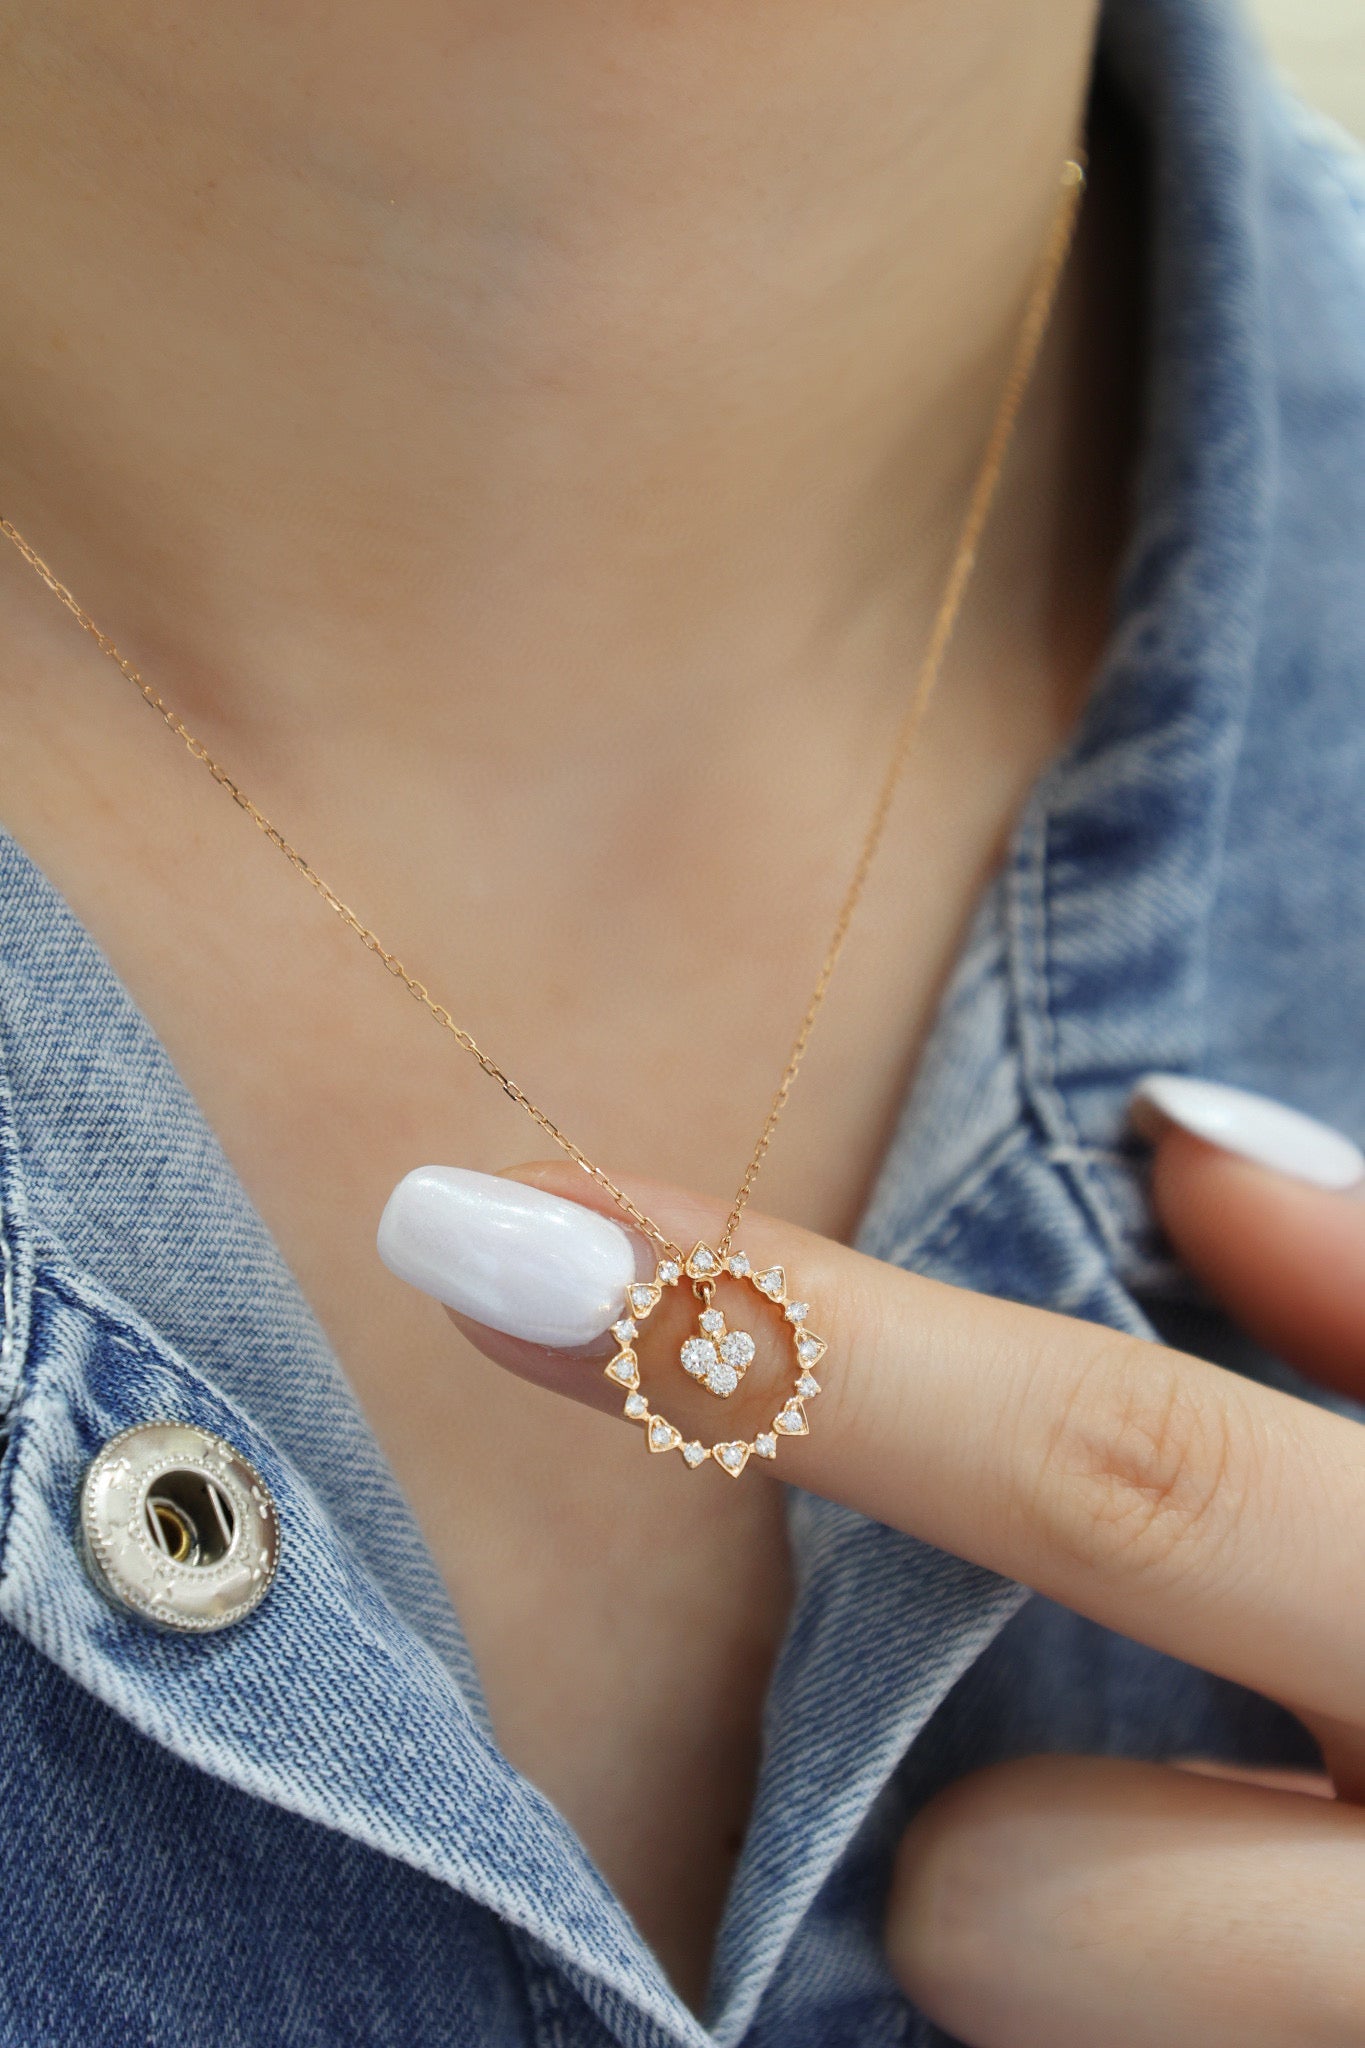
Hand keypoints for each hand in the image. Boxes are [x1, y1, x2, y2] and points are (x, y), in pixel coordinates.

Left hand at [382, 1084, 1364, 2046]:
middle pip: (1015, 1897)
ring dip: (1106, 1948)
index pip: (1105, 1462)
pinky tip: (1269, 1940)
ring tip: (1280, 1896)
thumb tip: (1189, 1146)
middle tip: (1188, 1793)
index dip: (779, 1343)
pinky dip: (1165, 2008)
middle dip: (997, 1839)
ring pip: (1033, 2020)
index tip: (490, 1234)